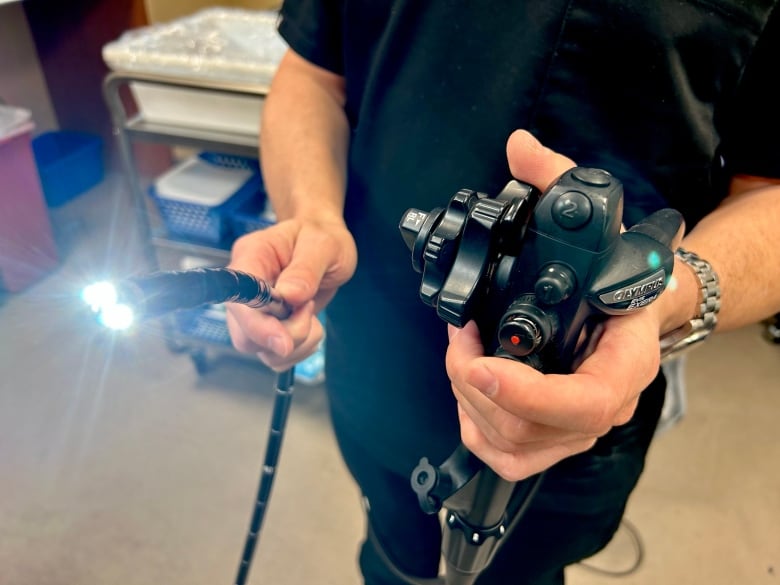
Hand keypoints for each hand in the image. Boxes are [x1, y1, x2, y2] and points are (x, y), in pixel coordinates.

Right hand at [225, 217, 356, 370]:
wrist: (324, 245)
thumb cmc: (321, 237)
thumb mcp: (323, 245)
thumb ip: (306, 270)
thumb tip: (288, 295)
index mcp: (252, 257)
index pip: (238, 299)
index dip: (257, 325)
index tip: (284, 341)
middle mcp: (245, 288)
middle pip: (245, 335)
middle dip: (285, 336)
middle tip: (309, 309)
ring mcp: (254, 311)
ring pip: (260, 350)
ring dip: (295, 345)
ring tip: (313, 315)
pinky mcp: (268, 327)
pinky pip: (275, 355)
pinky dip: (299, 350)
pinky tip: (312, 328)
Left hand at [444, 130, 665, 480]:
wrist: (632, 306)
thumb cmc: (617, 272)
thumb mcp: (595, 219)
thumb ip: (558, 179)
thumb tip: (520, 147)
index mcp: (624, 358)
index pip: (586, 401)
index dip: (527, 393)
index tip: (478, 363)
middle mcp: (606, 402)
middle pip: (533, 427)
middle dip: (475, 383)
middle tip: (459, 339)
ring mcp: (579, 427)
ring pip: (514, 444)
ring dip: (469, 399)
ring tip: (461, 354)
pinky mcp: (555, 436)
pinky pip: (510, 456)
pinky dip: (476, 427)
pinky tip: (469, 390)